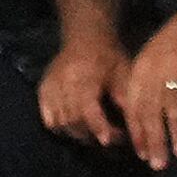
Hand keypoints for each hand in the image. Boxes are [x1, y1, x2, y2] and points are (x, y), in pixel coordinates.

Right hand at [38, 24, 130, 146]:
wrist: (86, 36)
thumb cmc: (109, 55)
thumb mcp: (123, 73)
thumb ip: (125, 98)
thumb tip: (133, 126)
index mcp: (85, 76)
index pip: (87, 108)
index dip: (97, 127)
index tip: (109, 140)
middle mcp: (63, 82)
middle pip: (72, 119)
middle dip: (91, 134)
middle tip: (111, 138)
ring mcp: (50, 86)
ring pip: (59, 122)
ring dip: (77, 134)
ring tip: (94, 133)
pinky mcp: (43, 89)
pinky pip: (47, 118)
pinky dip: (60, 128)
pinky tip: (74, 128)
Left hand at [121, 0, 176, 170]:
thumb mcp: (154, 56)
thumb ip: (147, 84)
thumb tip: (143, 120)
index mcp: (142, 69)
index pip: (135, 106)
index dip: (138, 132)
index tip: (142, 154)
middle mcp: (157, 70)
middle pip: (153, 111)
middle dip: (155, 140)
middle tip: (157, 164)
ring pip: (176, 107)